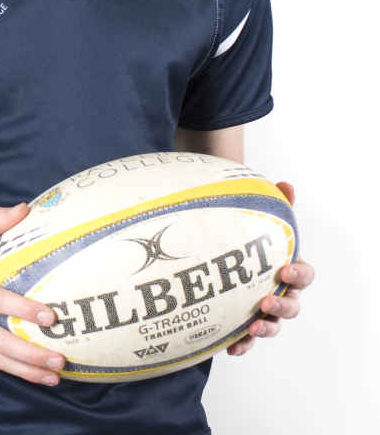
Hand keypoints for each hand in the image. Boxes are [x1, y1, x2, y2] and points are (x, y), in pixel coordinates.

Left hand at [227, 181, 314, 355]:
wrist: (227, 257)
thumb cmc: (251, 239)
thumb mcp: (261, 219)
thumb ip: (276, 204)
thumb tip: (286, 185)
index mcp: (289, 270)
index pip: (305, 276)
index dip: (299, 276)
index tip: (285, 270)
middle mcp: (281, 293)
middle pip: (292, 305)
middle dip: (282, 306)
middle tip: (264, 301)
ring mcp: (264, 311)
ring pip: (273, 326)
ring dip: (266, 328)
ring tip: (252, 327)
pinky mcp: (244, 325)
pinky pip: (248, 340)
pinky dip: (243, 345)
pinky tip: (231, 347)